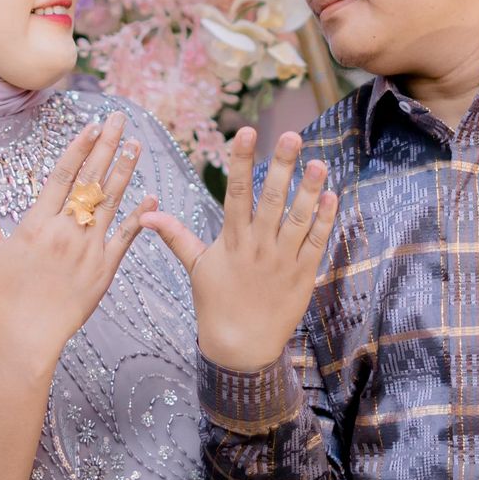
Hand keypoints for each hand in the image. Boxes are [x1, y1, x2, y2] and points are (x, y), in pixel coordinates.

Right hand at [0, 112, 153, 378]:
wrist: (26, 336)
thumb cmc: (3, 295)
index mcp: (38, 223)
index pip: (63, 176)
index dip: (79, 148)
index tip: (91, 127)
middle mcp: (66, 231)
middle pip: (90, 179)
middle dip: (106, 145)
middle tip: (118, 119)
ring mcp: (89, 249)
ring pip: (111, 202)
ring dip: (124, 171)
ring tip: (135, 145)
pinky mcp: (105, 270)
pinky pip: (125, 237)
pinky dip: (139, 216)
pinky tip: (150, 196)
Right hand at [140, 127, 336, 373]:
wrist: (240, 347)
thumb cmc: (216, 303)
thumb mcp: (195, 267)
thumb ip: (176, 236)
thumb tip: (147, 215)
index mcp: (232, 239)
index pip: (236, 192)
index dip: (241, 161)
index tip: (246, 131)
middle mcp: (258, 246)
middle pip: (270, 199)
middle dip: (281, 166)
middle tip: (292, 136)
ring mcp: (282, 260)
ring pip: (298, 219)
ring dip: (309, 190)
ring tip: (319, 162)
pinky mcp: (302, 274)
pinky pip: (315, 243)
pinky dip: (324, 221)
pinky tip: (331, 197)